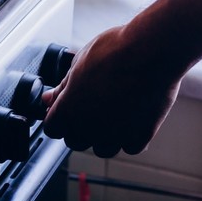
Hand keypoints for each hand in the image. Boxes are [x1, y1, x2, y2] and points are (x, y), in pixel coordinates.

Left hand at [40, 26, 185, 157]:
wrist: (151, 52)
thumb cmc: (113, 51)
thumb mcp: (78, 63)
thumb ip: (63, 88)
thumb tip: (50, 99)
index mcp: (68, 110)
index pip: (52, 128)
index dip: (57, 117)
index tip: (65, 108)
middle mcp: (89, 129)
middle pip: (75, 141)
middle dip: (78, 127)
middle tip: (91, 105)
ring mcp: (116, 135)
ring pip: (102, 149)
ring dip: (103, 136)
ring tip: (112, 112)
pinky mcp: (141, 136)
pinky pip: (129, 147)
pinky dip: (129, 136)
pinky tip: (132, 117)